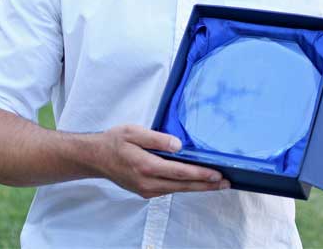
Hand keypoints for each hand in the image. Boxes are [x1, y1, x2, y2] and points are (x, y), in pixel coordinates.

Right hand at [95, 124, 229, 198]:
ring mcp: (147, 189)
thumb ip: (157, 138)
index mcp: (147, 166)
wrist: (96, 158)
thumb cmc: (114, 142)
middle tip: (226, 183)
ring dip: (198, 186)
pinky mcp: (146, 191)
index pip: (180, 172)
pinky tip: (194, 182)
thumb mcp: (134, 132)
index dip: (200, 174)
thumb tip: (177, 145)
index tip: (217, 174)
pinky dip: (185, 186)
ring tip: (216, 184)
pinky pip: (169, 190)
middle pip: (183, 186)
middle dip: (206, 185)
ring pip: (178, 189)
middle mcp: (148, 182)